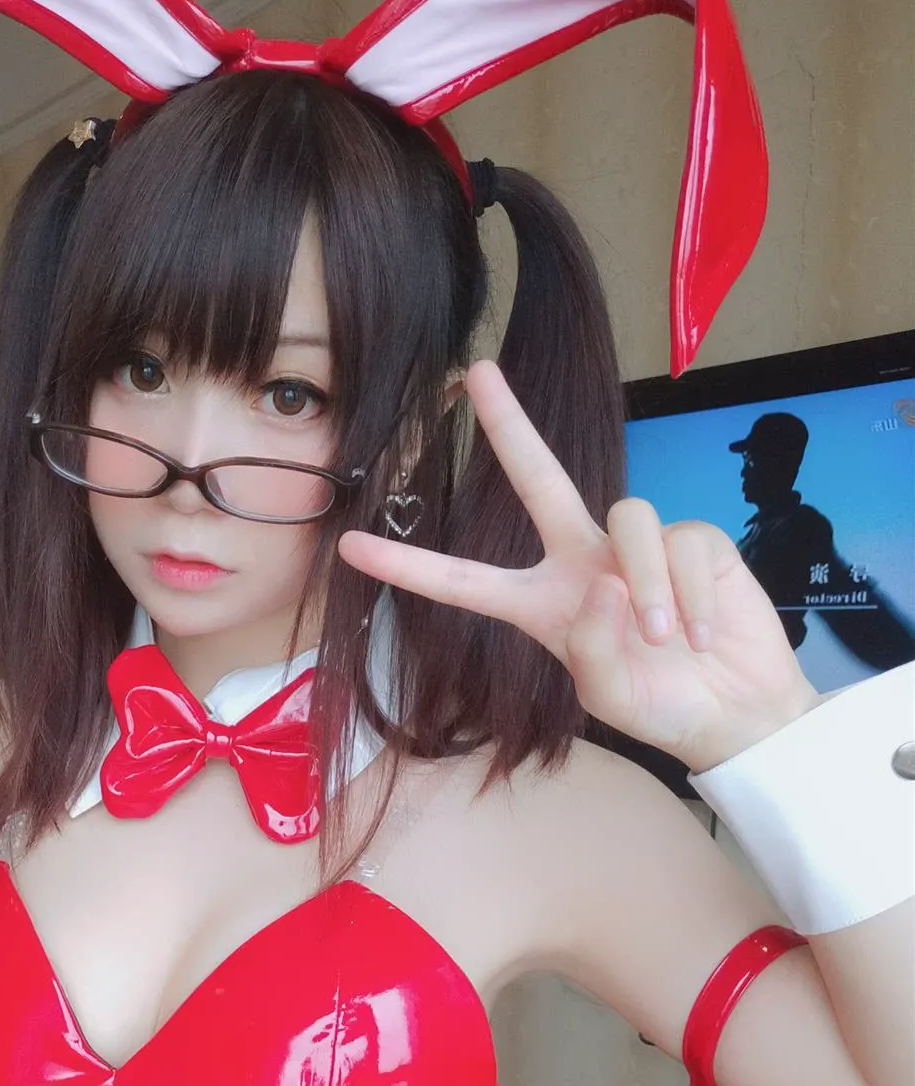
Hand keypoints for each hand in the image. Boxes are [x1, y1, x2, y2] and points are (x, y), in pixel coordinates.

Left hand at [338, 360, 821, 773]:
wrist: (737, 712)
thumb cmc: (659, 703)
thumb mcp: (608, 692)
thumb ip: (589, 648)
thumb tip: (602, 586)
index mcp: (540, 602)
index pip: (464, 580)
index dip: (409, 563)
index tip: (350, 546)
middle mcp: (581, 560)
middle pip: (536, 479)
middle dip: (509, 425)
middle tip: (475, 373)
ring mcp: (635, 545)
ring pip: (629, 519)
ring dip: (648, 585)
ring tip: (664, 637)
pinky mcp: (693, 538)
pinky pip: (682, 543)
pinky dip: (690, 592)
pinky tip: (699, 628)